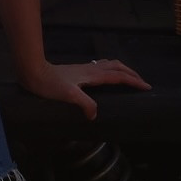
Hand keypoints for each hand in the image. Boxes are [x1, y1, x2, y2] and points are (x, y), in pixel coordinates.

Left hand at [20, 56, 149, 119]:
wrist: (33, 72)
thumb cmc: (49, 84)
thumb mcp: (69, 95)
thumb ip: (85, 103)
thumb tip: (95, 115)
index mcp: (92, 75)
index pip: (118, 77)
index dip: (133, 81)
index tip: (146, 86)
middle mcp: (90, 70)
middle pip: (117, 67)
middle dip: (131, 74)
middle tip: (142, 82)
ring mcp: (84, 69)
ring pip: (109, 65)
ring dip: (122, 69)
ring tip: (129, 76)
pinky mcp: (77, 71)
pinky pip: (100, 67)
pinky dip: (110, 69)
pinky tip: (105, 75)